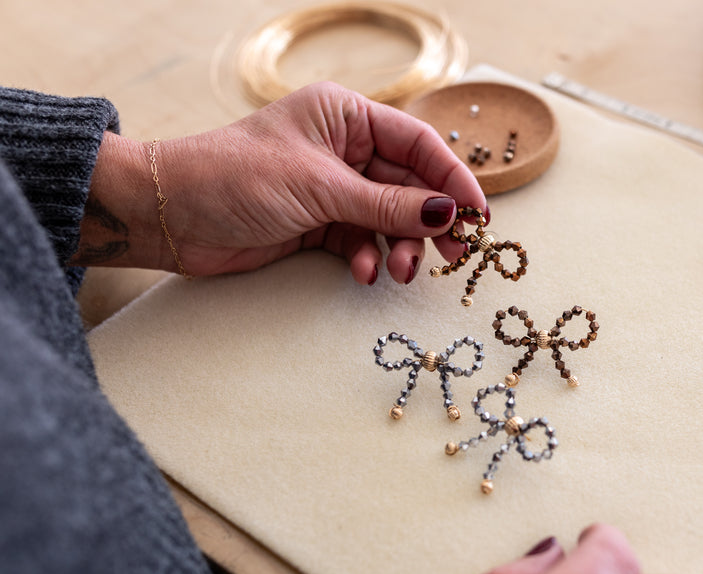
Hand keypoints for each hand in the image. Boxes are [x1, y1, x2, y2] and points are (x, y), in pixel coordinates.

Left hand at [76, 82, 487, 283]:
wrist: (168, 215)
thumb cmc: (233, 177)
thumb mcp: (320, 188)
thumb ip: (387, 206)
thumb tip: (446, 214)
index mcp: (346, 115)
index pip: (418, 144)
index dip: (452, 179)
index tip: (478, 214)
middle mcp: (344, 148)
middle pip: (409, 186)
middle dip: (430, 222)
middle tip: (454, 254)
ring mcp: (332, 188)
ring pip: (389, 219)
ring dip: (400, 247)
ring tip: (400, 271)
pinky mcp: (318, 223)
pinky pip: (362, 241)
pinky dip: (369, 258)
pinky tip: (364, 272)